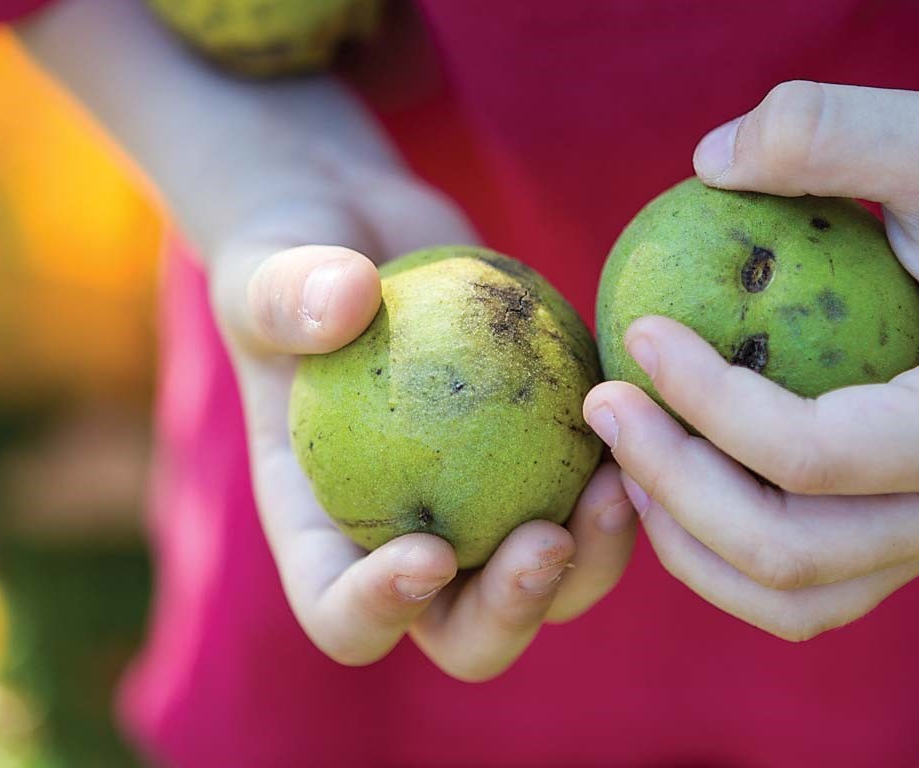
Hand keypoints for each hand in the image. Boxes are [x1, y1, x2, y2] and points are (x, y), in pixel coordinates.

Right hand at [212, 164, 635, 679]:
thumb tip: (342, 299)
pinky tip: (650, 431)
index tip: (428, 553)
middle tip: (546, 540)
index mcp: (324, 529)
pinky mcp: (541, 466)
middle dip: (512, 612)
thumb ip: (286, 292)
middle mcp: (409, 542)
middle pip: (465, 634)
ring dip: (591, 558)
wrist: (369, 235)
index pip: (341, 614)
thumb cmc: (297, 258)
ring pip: (551, 584)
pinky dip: (624, 485)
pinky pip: (591, 503)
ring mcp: (483, 511)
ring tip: (618, 485)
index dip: (382, 613)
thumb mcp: (268, 268)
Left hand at [583, 81, 918, 640]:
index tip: (635, 330)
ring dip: (684, 540)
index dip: (702, 402)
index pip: (810, 455)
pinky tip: (665, 479)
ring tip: (621, 454)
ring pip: (786, 596)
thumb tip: (707, 162)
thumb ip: (838, 130)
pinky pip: (797, 587)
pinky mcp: (903, 540)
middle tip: (602, 404)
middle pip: (784, 549)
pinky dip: (716, 554)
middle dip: (670, 484)